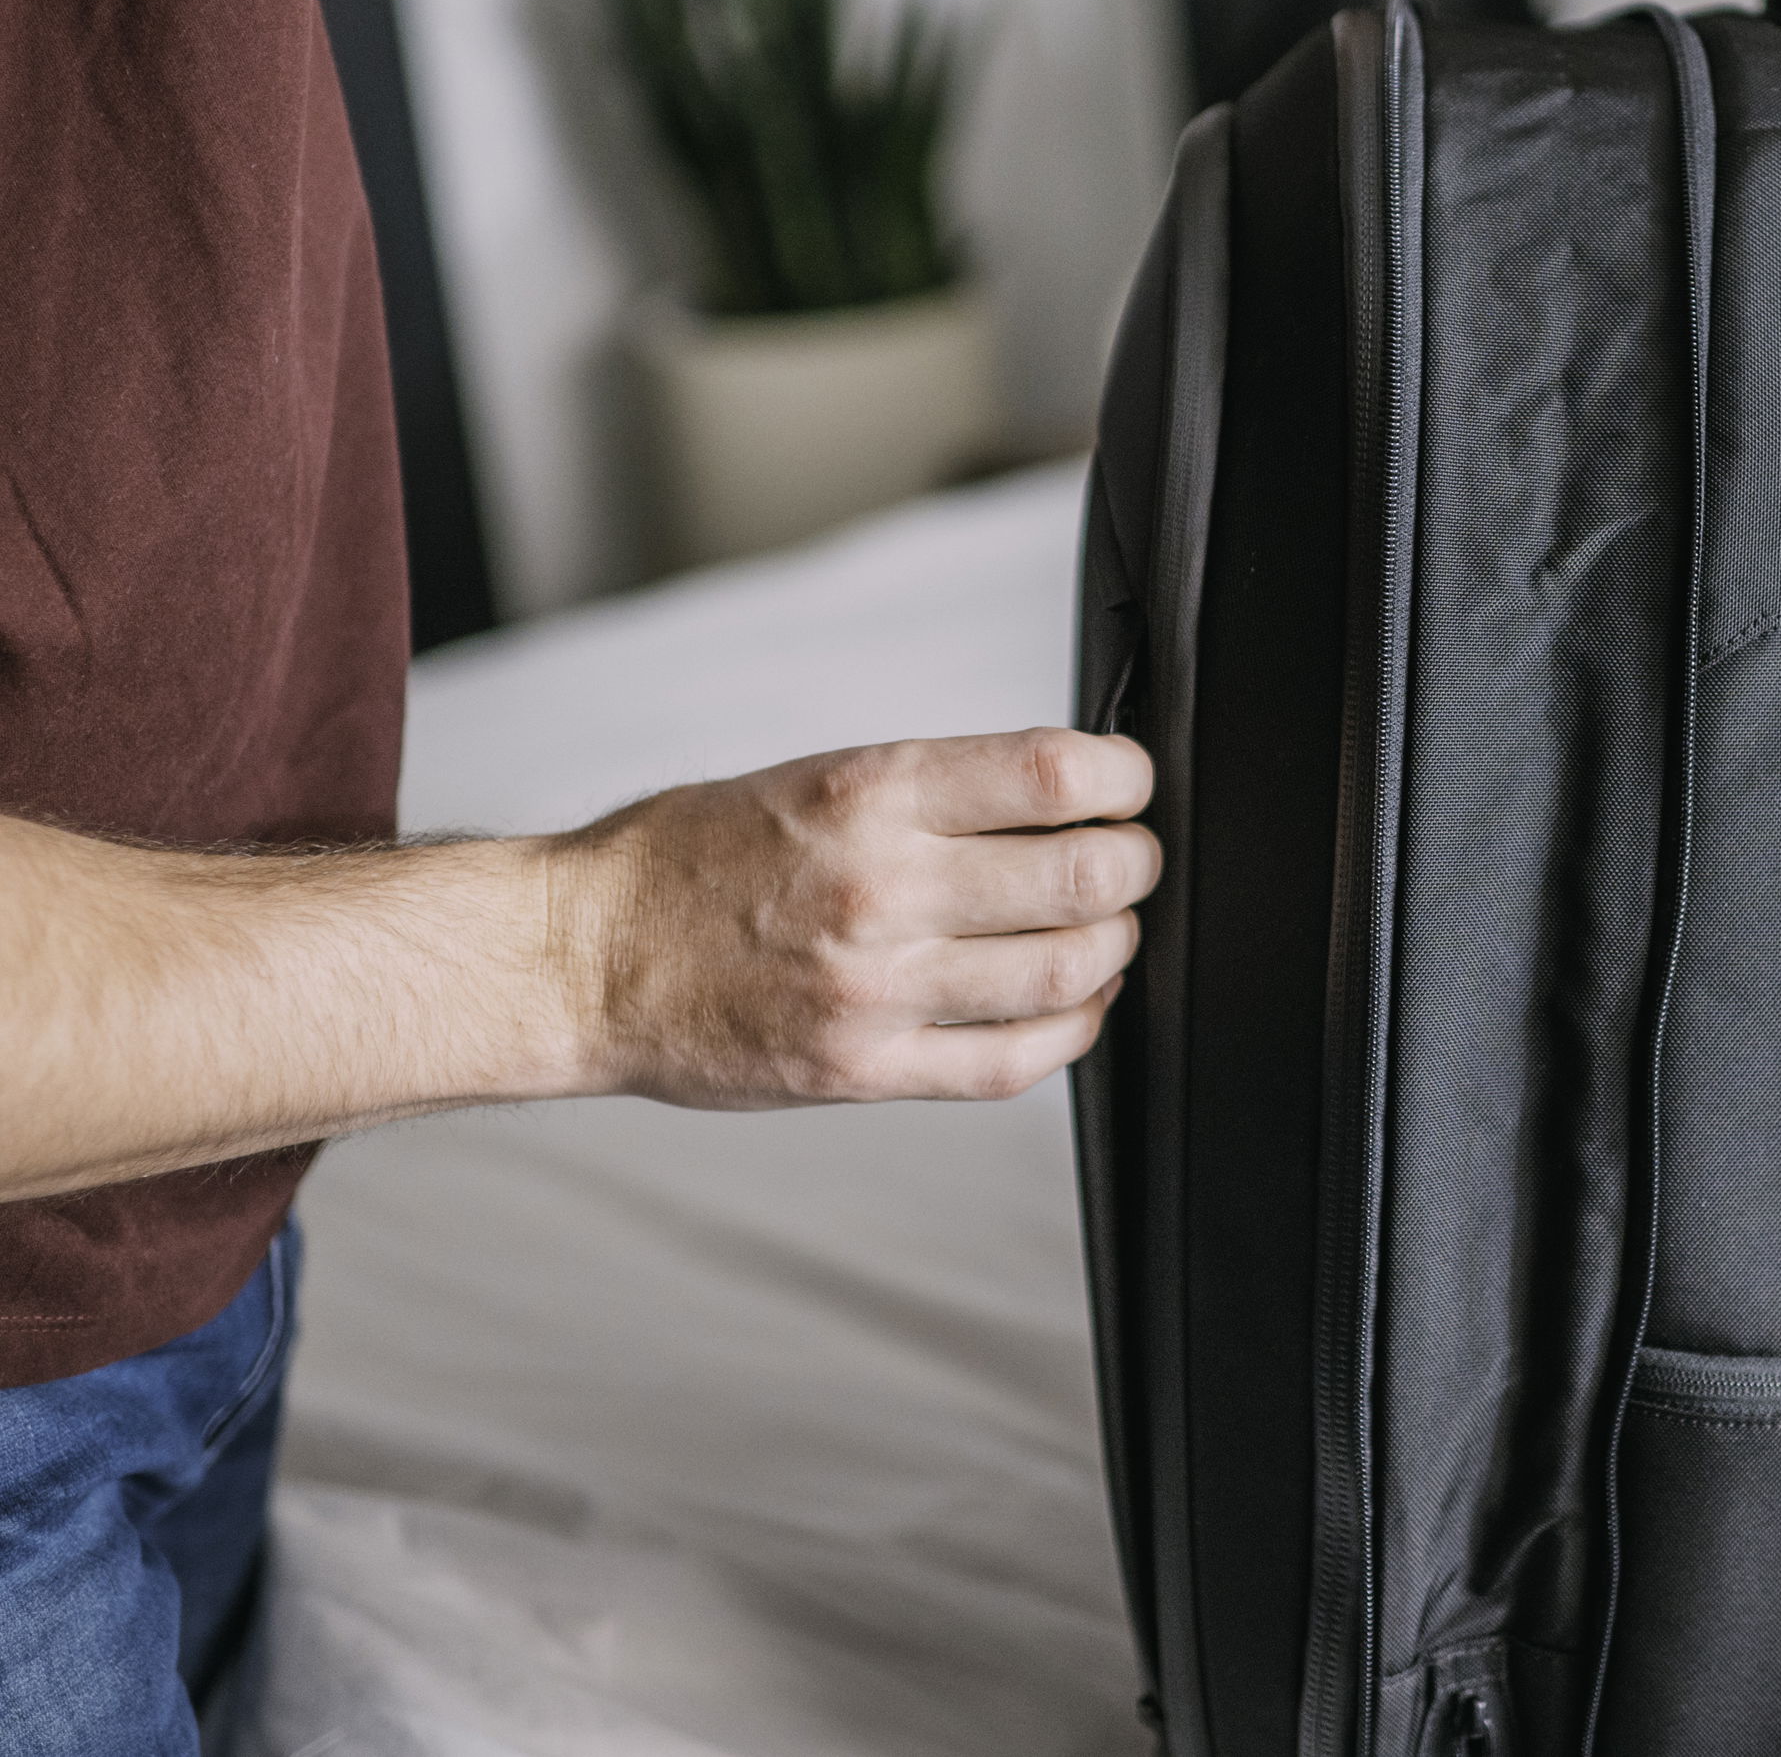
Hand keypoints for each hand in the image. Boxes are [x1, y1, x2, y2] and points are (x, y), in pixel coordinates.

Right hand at [552, 729, 1158, 1108]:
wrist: (582, 957)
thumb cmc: (691, 858)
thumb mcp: (814, 777)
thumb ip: (935, 791)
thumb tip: (1060, 797)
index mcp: (870, 794)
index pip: (1052, 775)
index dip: (1124, 779)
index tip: (1129, 785)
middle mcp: (881, 887)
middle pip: (1083, 879)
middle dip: (1134, 865)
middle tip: (1131, 860)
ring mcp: (876, 987)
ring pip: (1065, 973)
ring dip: (1113, 948)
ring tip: (1104, 931)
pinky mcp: (865, 1068)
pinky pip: (1013, 1061)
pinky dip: (1071, 1029)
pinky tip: (1071, 1004)